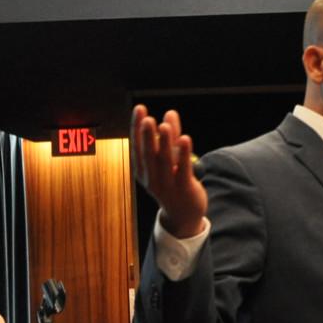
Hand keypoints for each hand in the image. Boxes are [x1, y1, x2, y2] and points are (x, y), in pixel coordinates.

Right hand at [131, 104, 207, 237]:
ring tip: (164, 126)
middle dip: (146, 135)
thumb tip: (170, 113)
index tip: (139, 109)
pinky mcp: (183, 189)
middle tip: (147, 118)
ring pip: (164, 162)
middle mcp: (150, 178)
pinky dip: (183, 155)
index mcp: (142, 170)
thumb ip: (171, 135)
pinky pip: (183, 170)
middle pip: (148, 155)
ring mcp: (166, 185)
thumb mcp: (169, 158)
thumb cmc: (173, 181)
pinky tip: (185, 139)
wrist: (183, 214)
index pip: (136, 146)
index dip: (137, 128)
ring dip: (164, 143)